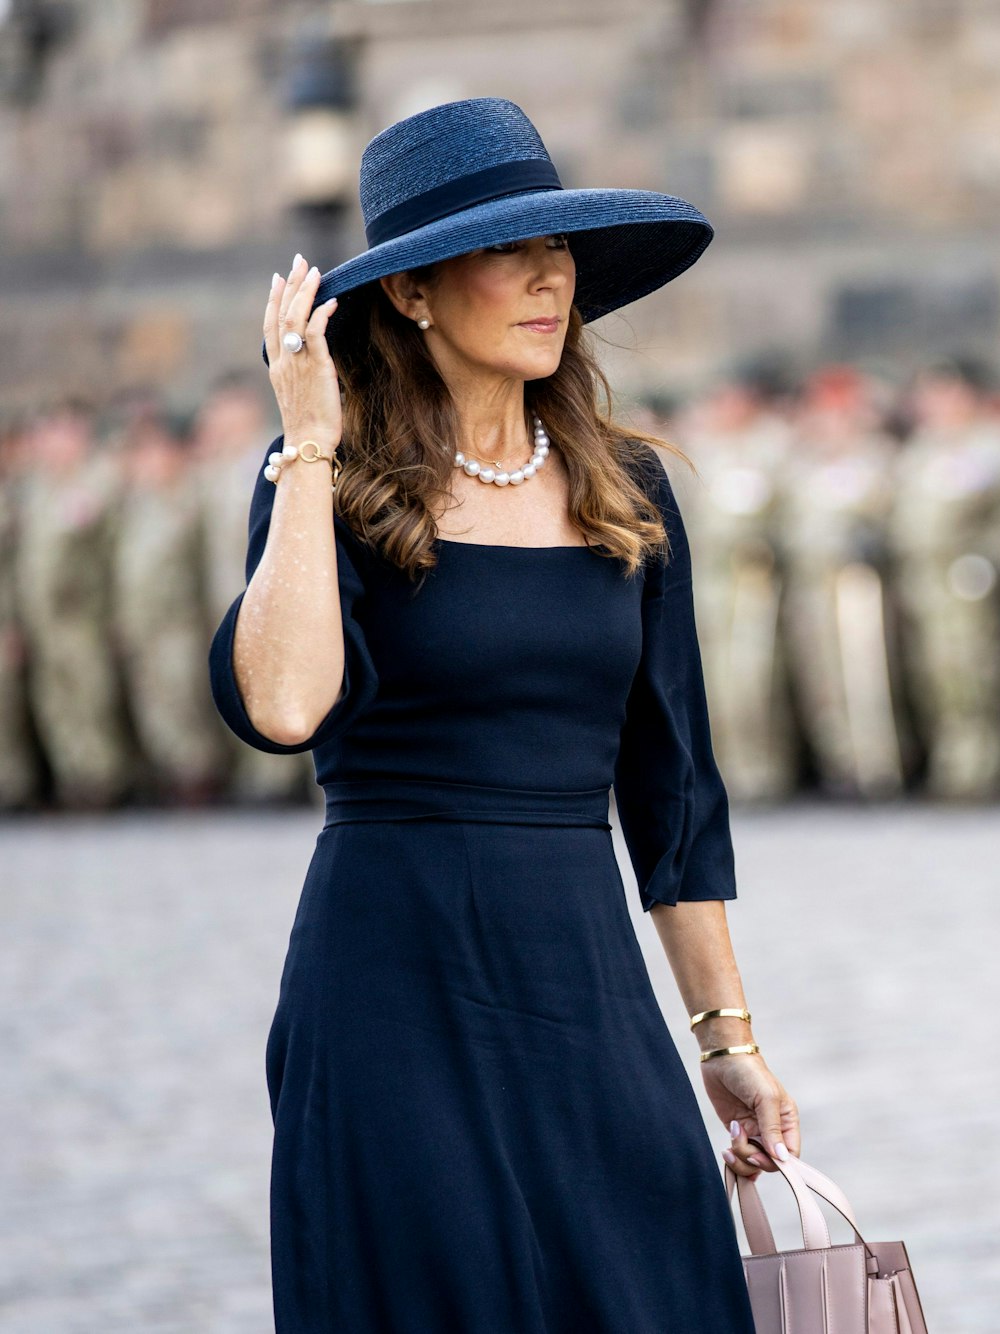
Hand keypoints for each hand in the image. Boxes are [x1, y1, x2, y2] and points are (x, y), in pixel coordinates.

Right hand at [265, 254, 342, 446]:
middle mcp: (283, 362)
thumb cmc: (308, 427)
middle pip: (281, 314)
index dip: (273, 300)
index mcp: (277, 368)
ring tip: (315, 271)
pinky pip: (315, 333)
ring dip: (305, 292)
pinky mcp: (316, 367)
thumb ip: (299, 375)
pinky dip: (322, 314)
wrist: (308, 443)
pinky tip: (331, 301)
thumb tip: (312, 361)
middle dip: (290, 285)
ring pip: (295, 318)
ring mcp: (297, 363)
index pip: (270, 326)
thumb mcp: (298, 396)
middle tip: (299, 262)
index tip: (278, 279)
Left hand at [700, 1051, 799, 1181]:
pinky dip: (734, 1161)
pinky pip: (739, 1156)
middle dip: (754, 1158)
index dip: (777, 1162)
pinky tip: (727, 1152)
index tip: (759, 1154)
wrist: (722, 1058)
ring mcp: (754, 1132)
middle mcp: (772, 1130)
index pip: (791, 1155)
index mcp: (787, 1121)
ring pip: (753, 1163)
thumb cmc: (749, 1073)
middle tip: (740, 1142)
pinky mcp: (737, 1131)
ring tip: (733, 1134)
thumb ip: (772, 1128)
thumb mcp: (765, 1098)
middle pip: (770, 1163)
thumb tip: (782, 1158)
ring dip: (740, 1157)